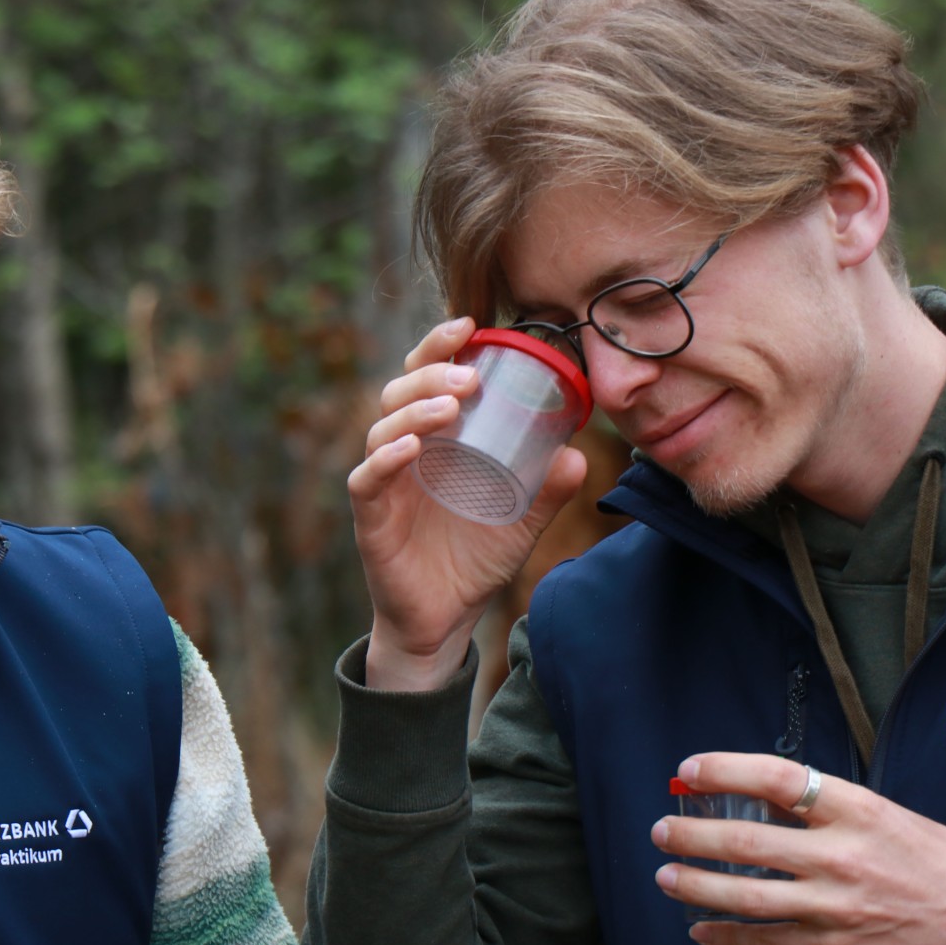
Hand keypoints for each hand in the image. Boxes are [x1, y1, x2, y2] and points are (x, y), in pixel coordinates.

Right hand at [350, 317, 586, 690]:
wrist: (445, 619)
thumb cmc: (474, 558)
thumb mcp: (522, 519)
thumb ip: (548, 488)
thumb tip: (578, 452)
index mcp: (436, 438)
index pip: (429, 376)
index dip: (441, 345)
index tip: (471, 325)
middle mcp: (404, 451)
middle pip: (400, 389)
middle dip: (431, 370)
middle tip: (470, 374)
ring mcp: (384, 482)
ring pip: (382, 426)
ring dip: (415, 409)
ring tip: (450, 407)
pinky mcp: (371, 516)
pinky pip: (368, 479)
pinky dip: (386, 458)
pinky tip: (410, 449)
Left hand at [650, 752, 945, 944]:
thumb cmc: (936, 862)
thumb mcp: (887, 815)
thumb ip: (826, 807)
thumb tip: (759, 796)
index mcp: (857, 811)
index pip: (776, 778)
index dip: (725, 770)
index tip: (689, 769)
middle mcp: (841, 856)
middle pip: (747, 841)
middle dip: (693, 834)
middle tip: (661, 829)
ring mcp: (835, 906)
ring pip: (747, 895)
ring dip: (696, 885)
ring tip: (665, 875)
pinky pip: (767, 943)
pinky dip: (727, 937)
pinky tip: (699, 930)